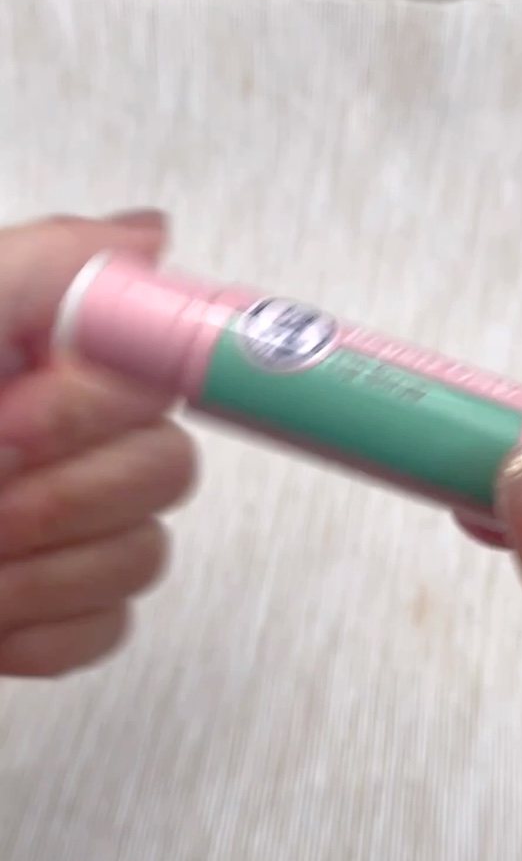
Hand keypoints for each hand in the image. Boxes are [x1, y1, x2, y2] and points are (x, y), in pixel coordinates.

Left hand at [0, 212, 195, 676]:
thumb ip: (42, 268)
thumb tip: (147, 234)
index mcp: (40, 361)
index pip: (158, 365)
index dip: (92, 402)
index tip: (16, 421)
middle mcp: (64, 437)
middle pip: (165, 464)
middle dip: (59, 492)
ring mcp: (69, 528)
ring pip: (141, 550)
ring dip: (39, 567)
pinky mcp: (61, 606)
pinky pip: (108, 624)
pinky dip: (39, 625)